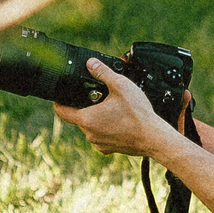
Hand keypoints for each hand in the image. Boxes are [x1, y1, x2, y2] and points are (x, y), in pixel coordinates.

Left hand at [52, 59, 176, 157]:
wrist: (154, 138)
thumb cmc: (138, 114)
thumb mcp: (120, 85)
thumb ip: (103, 72)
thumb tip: (90, 63)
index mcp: (87, 119)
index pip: (61, 111)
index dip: (59, 101)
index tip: (62, 95)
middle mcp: (89, 134)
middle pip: (79, 116)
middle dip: (86, 106)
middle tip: (101, 97)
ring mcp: (99, 143)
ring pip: (91, 126)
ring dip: (98, 117)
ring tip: (114, 108)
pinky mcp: (108, 149)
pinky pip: (102, 136)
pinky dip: (107, 128)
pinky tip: (120, 121)